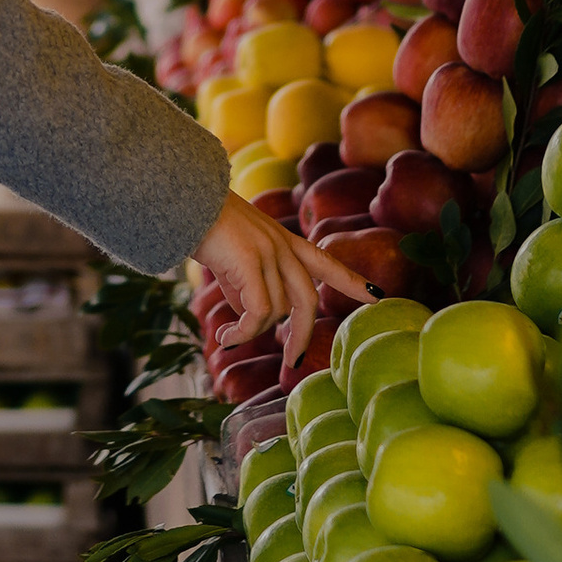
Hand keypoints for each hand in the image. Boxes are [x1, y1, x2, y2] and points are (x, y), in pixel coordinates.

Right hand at [192, 197, 348, 391]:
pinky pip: (258, 312)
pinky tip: (226, 339)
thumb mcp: (235, 258)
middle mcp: (282, 246)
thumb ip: (249, 285)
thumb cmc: (204, 226)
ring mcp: (269, 252)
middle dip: (302, 335)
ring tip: (228, 338)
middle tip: (293, 362)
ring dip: (251, 332)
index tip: (377, 296)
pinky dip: (244, 332)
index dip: (351, 281)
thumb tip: (252, 319)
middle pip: (307, 299)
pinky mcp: (250, 262)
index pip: (326, 262)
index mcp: (283, 240)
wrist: (184, 199)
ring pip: (276, 310)